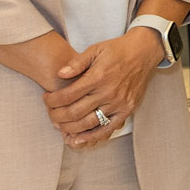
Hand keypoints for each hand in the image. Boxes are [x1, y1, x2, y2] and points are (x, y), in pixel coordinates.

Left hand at [43, 29, 164, 147]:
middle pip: (74, 112)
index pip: (67, 95)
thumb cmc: (117, 50)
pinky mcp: (126, 110)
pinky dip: (91, 137)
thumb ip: (76, 62)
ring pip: (88, 123)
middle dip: (56, 116)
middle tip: (50, 113)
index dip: (52, 100)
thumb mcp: (95, 49)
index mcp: (98, 77)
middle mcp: (108, 92)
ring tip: (60, 124)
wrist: (144, 52)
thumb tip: (60, 74)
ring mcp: (118, 103)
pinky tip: (78, 140)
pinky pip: (107, 129)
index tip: (46, 98)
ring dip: (69, 128)